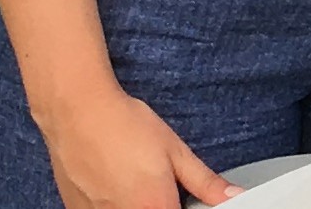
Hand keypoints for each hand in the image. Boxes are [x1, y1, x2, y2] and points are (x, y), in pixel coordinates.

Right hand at [36, 86, 235, 208]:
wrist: (77, 112)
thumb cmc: (125, 126)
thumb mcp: (175, 151)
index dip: (181, 206)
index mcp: (155, 208)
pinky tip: (112, 183)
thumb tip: (233, 196)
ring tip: (130, 180)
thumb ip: (205, 182)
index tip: (180, 197)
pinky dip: (112, 204)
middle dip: (160, 204)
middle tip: (155, 184)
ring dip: (135, 203)